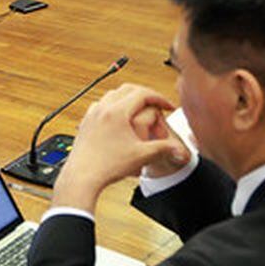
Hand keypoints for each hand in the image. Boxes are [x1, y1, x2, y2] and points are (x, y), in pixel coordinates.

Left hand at [50, 83, 190, 211]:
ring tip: (141, 109)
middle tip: (157, 104)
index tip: (168, 106)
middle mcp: (102, 108)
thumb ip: (164, 149)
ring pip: (112, 95)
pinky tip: (120, 119)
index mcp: (116, 112)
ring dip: (128, 98)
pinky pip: (101, 105)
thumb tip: (182, 149)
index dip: (159, 98)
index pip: (142, 94)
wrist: (82, 176)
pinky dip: (114, 106)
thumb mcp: (142, 156)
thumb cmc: (108, 166)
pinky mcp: (85, 122)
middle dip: (145, 95)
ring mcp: (91, 114)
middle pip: (127, 89)